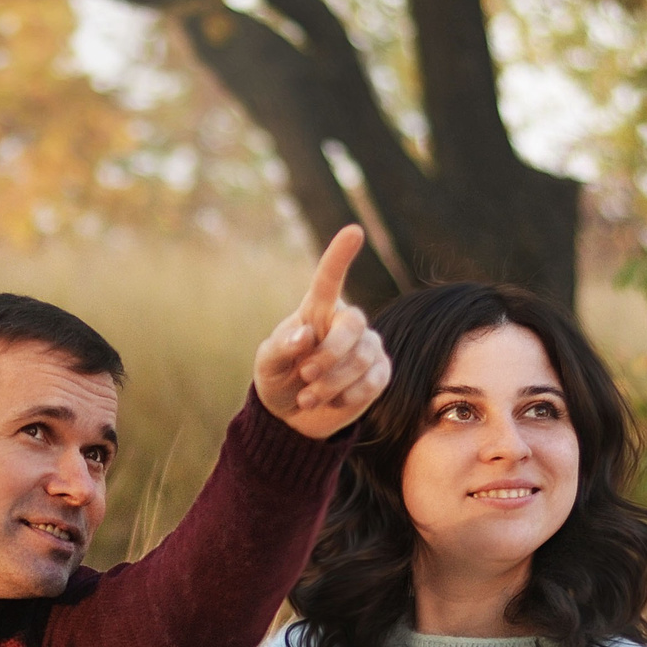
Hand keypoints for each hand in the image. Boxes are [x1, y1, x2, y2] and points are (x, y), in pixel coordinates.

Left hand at [252, 226, 391, 441]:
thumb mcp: (267, 365)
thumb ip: (280, 348)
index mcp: (317, 310)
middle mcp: (346, 323)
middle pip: (354, 324)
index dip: (340, 255)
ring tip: (307, 397)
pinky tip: (331, 401)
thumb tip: (306, 335)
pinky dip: (348, 395)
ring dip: (331, 382)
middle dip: (330, 353)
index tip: (354, 231)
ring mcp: (367, 346)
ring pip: (362, 357)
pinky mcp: (379, 373)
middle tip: (305, 374)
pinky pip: (373, 380)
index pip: (329, 279)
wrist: (294, 414)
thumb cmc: (278, 378)